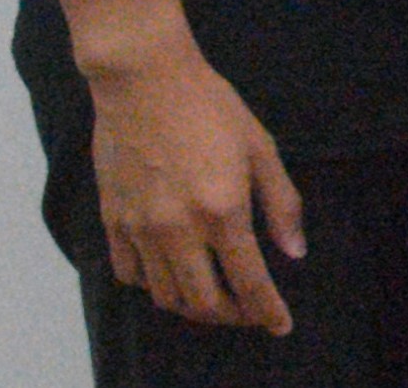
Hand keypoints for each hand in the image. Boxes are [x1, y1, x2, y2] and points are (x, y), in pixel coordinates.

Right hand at [84, 47, 301, 331]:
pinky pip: (130, 274)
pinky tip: (173, 274)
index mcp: (222, 210)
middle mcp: (178, 228)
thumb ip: (281, 203)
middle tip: (250, 311)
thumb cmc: (210, 107)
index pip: (249, 282)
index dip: (267, 312)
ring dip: (193, 307)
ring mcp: (140, 228)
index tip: (280, 326)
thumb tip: (294, 251)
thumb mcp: (261, 147)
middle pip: (204, 301)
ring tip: (215, 298)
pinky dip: (153, 286)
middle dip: (232, 316)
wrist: (144, 81)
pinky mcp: (112, 221)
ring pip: (166, 296)